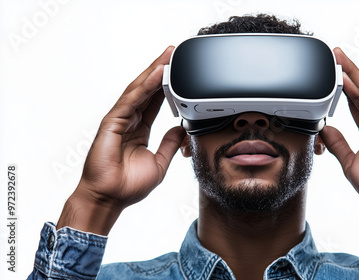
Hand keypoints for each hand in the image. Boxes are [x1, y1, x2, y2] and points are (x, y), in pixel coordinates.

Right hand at [57, 46, 185, 234]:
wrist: (110, 199)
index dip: (167, 86)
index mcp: (139, 130)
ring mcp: (120, 120)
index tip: (179, 72)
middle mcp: (129, 121)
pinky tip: (157, 74)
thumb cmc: (128, 186)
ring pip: (139, 90)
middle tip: (173, 53)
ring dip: (154, 72)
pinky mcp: (112, 122)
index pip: (155, 102)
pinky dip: (145, 86)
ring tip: (167, 56)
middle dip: (160, 70)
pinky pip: (131, 100)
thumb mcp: (160, 162)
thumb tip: (182, 129)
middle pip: (147, 90)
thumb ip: (170, 143)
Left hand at [320, 48, 358, 224]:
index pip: (353, 103)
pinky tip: (346, 81)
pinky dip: (358, 92)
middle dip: (347, 72)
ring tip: (339, 59)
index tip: (331, 74)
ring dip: (352, 75)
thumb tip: (325, 129)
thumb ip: (338, 145)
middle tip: (335, 54)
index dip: (342, 88)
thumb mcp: (349, 163)